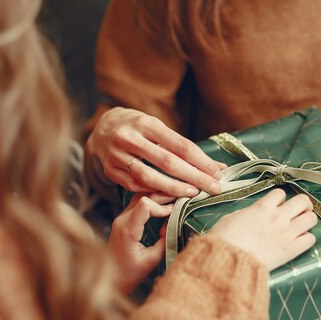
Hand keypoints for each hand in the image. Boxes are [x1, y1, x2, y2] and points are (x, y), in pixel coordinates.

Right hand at [87, 107, 225, 196]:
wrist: (102, 127)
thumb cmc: (139, 128)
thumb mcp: (158, 128)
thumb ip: (183, 147)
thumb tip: (217, 167)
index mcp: (146, 123)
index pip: (180, 145)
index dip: (201, 161)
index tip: (218, 173)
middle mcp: (129, 138)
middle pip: (167, 162)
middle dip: (194, 177)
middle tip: (214, 188)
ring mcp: (116, 155)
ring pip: (149, 177)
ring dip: (174, 188)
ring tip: (193, 194)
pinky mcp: (109, 170)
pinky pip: (135, 186)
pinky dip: (153, 191)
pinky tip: (168, 195)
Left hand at [108, 193, 173, 293]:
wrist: (110, 279)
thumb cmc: (129, 274)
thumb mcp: (151, 260)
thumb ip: (165, 241)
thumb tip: (174, 223)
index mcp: (127, 229)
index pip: (145, 204)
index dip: (162, 206)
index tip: (174, 213)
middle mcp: (122, 219)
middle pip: (144, 196)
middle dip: (165, 196)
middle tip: (184, 197)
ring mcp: (121, 218)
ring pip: (141, 196)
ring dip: (159, 195)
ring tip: (177, 197)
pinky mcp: (124, 219)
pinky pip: (139, 202)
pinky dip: (153, 200)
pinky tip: (166, 203)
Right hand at [209, 189, 317, 270]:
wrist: (230, 261)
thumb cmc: (225, 240)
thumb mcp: (231, 218)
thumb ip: (247, 213)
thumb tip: (252, 214)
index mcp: (262, 207)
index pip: (281, 193)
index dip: (280, 199)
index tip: (278, 205)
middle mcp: (278, 217)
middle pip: (303, 201)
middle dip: (302, 205)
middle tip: (298, 211)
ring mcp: (287, 233)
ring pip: (311, 218)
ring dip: (307, 220)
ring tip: (301, 226)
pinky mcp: (292, 249)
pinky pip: (310, 239)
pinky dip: (307, 239)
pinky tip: (299, 241)